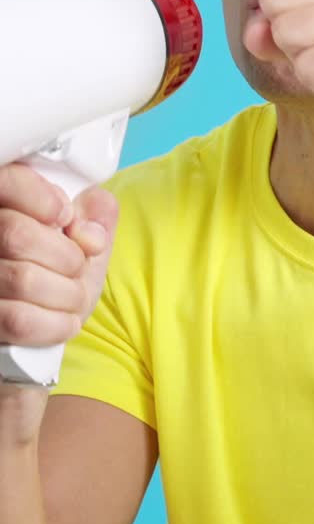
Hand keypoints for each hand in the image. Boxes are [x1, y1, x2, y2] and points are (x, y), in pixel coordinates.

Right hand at [0, 164, 118, 357]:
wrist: (39, 342)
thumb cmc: (58, 282)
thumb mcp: (84, 245)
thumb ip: (95, 220)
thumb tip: (92, 224)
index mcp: (2, 209)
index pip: (6, 181)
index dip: (41, 197)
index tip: (65, 216)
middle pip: (16, 234)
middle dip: (65, 256)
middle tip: (76, 268)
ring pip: (22, 278)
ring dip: (66, 293)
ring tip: (73, 298)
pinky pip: (17, 320)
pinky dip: (55, 324)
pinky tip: (65, 323)